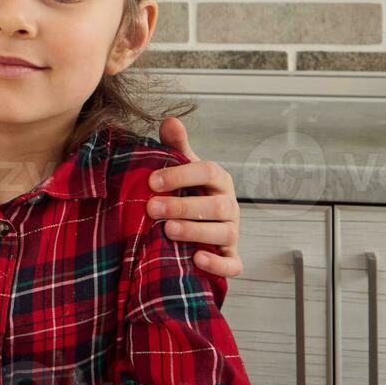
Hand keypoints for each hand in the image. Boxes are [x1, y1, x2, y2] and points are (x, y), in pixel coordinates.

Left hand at [148, 116, 242, 278]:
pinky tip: (197, 259)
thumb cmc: (187, 190)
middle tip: (152, 209)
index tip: (152, 181)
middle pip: (217, 205)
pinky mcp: (231, 256)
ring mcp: (232, 232)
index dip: (181, 175)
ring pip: (224, 233)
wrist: (196, 221)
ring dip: (196, 231)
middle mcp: (229, 205)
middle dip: (183, 206)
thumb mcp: (181, 167)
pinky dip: (218, 264)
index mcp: (218, 180)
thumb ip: (176, 146)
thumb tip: (170, 120)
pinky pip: (233, 264)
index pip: (208, 171)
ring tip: (168, 231)